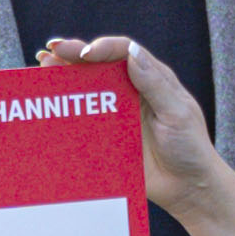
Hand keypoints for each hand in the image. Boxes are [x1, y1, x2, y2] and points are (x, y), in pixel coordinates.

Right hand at [38, 31, 226, 216]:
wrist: (189, 188)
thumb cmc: (191, 148)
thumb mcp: (178, 113)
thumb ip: (155, 84)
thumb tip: (131, 54)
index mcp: (152, 79)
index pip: (124, 52)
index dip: (103, 47)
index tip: (85, 53)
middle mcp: (132, 91)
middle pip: (99, 66)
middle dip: (74, 55)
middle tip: (51, 50)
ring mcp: (118, 114)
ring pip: (87, 89)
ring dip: (64, 77)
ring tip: (43, 66)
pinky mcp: (108, 137)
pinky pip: (84, 121)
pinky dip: (66, 110)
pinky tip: (50, 103)